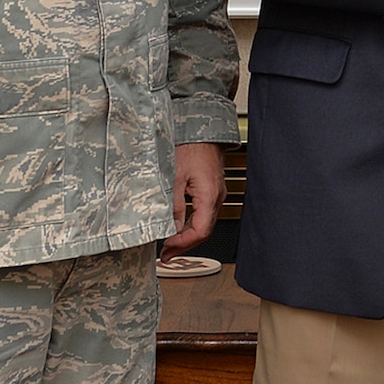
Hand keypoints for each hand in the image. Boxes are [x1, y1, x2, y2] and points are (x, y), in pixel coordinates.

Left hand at [162, 142, 225, 258]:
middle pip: (203, 231)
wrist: (200, 128)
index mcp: (209, 195)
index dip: (183, 244)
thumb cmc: (190, 146)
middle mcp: (216, 196)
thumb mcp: (174, 177)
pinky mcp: (210, 188)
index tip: (167, 249)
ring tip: (170, 244)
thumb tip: (169, 228)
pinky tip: (178, 226)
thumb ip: (172, 205)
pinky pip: (203, 213)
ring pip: (204, 223)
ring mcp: (215, 193)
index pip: (200, 231)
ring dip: (187, 236)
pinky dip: (190, 224)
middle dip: (184, 245)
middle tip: (166, 254)